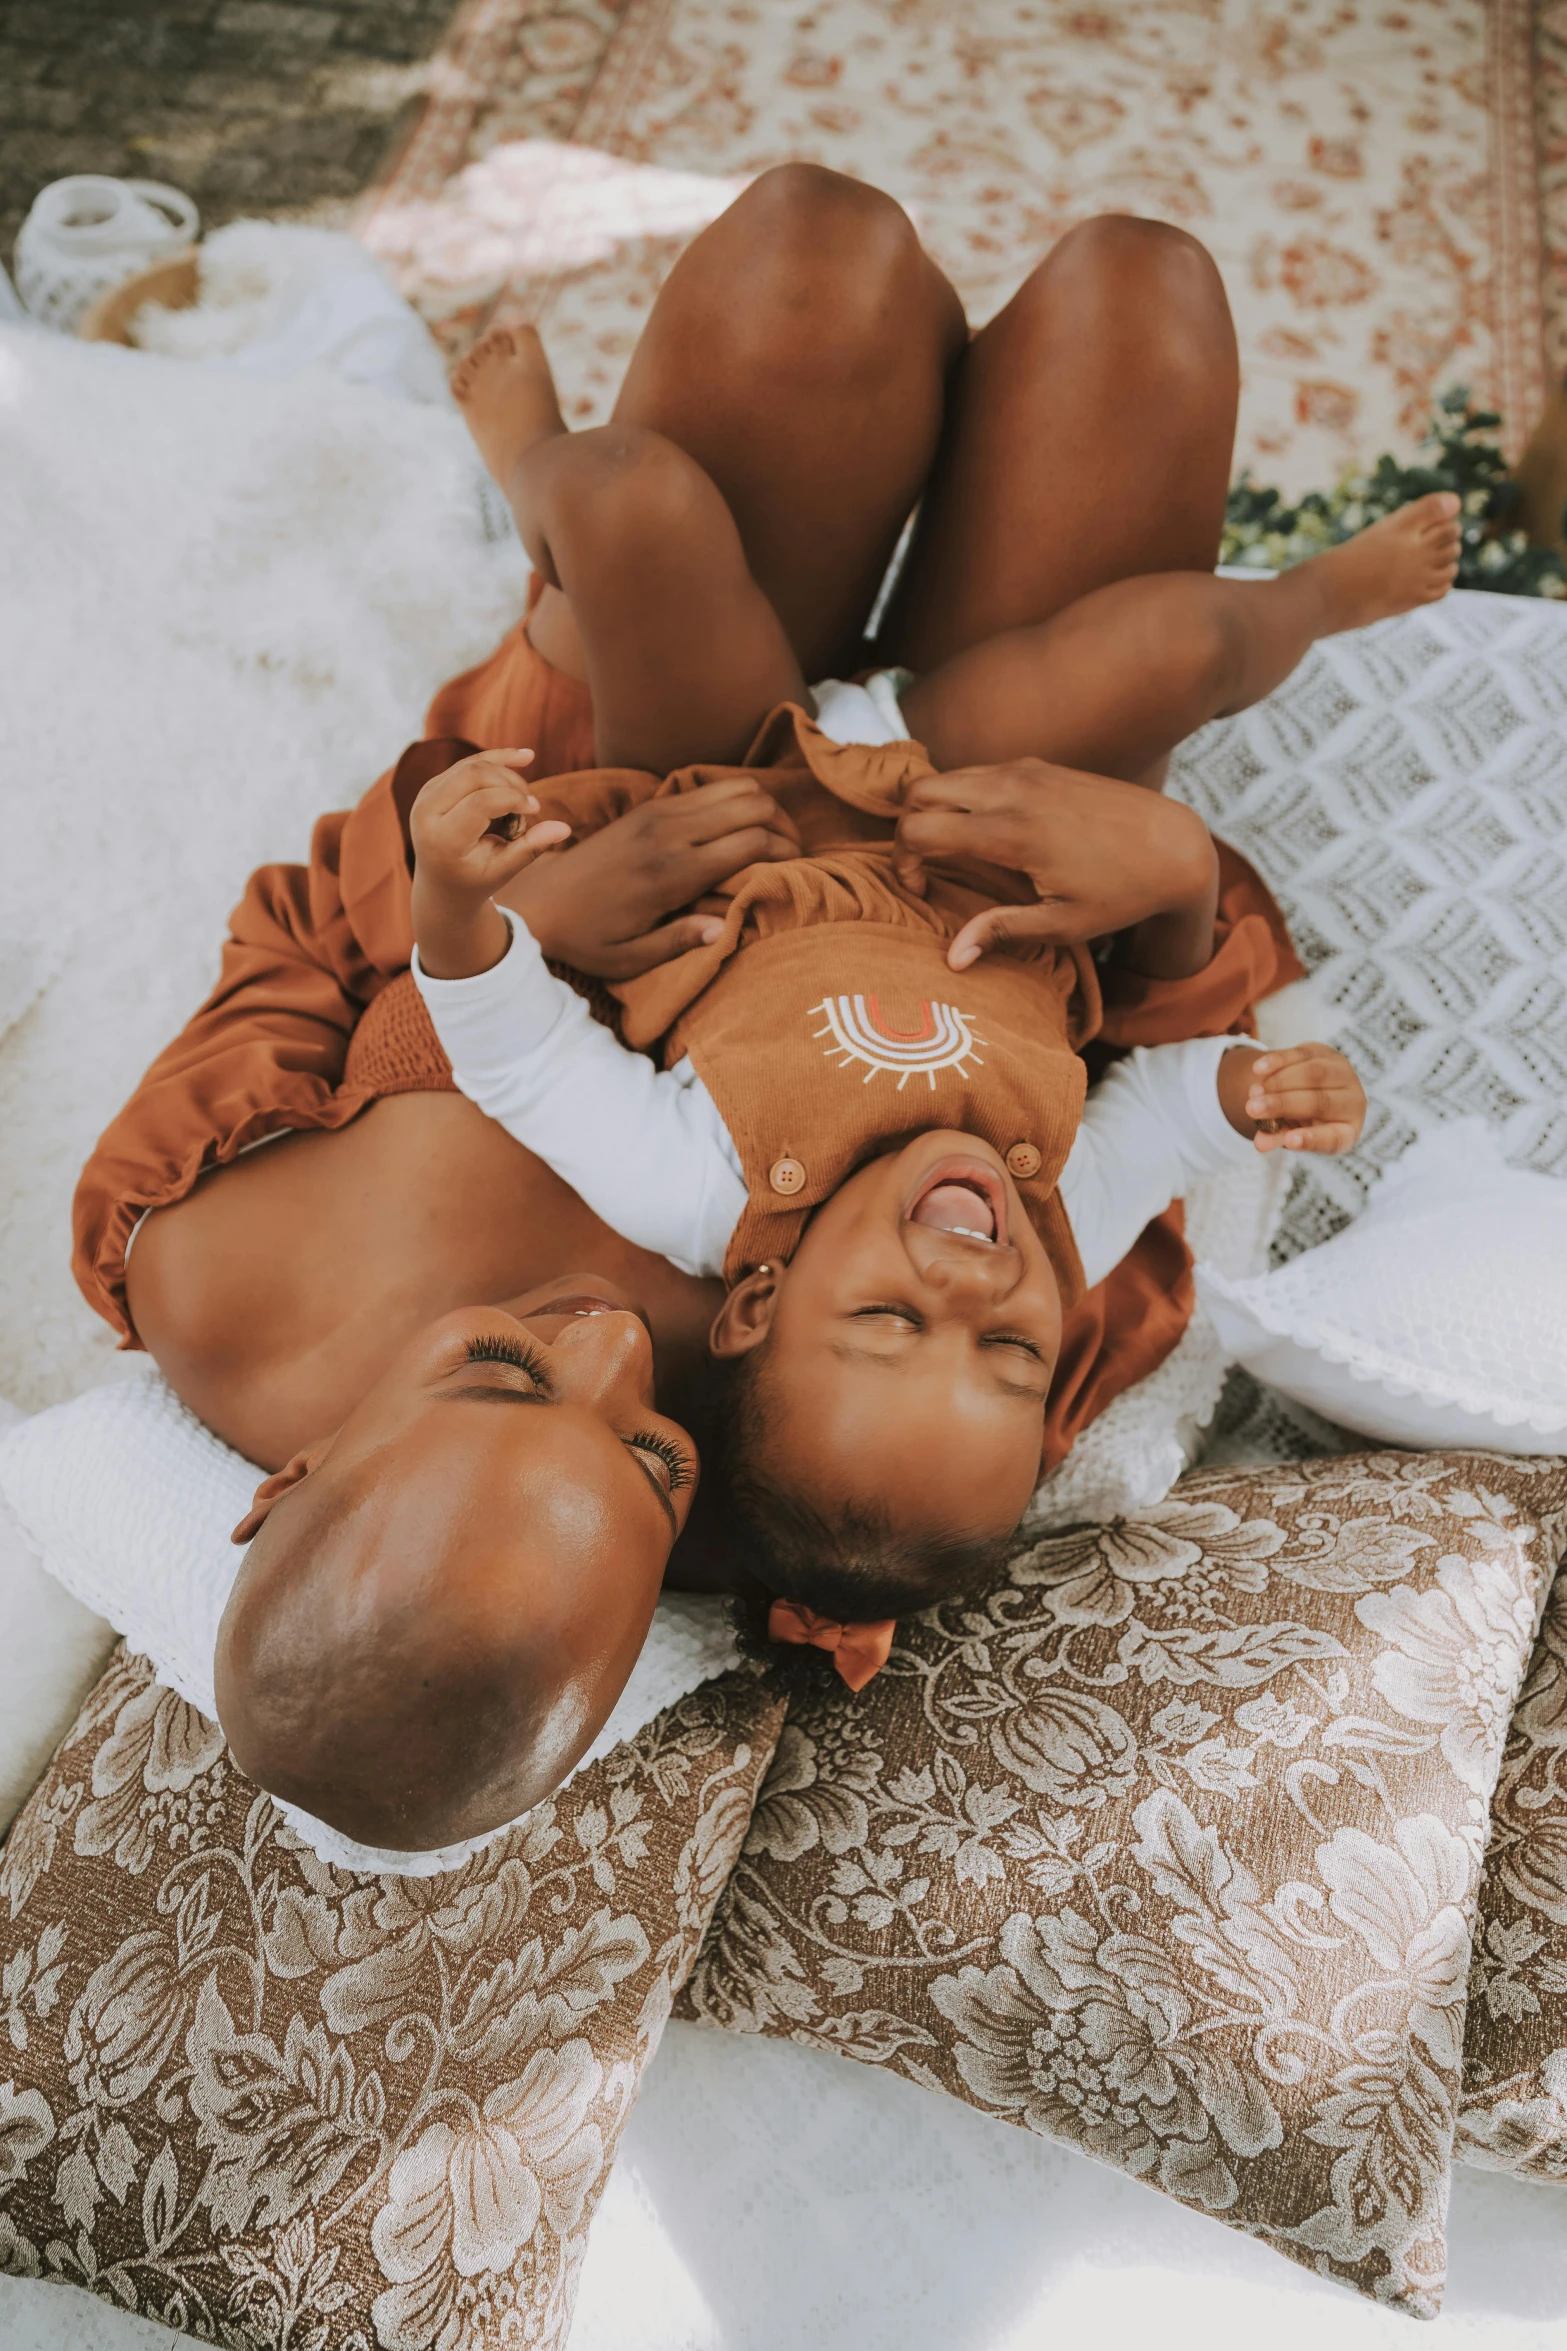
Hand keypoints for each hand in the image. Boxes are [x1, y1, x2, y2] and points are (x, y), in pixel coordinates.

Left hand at [410, 749, 571, 978]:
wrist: (441, 885)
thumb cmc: (475, 881)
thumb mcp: (503, 871)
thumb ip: (530, 848)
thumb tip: (564, 828)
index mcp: (443, 839)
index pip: (480, 802)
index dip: (513, 799)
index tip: (535, 809)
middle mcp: (426, 813)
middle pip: (474, 775)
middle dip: (510, 782)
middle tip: (530, 803)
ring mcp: (425, 796)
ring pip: (472, 765)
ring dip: (506, 773)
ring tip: (525, 794)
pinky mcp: (433, 786)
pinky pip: (467, 764)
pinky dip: (496, 761)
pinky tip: (525, 757)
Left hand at [503, 774, 800, 979]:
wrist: (538, 900)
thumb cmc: (587, 939)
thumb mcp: (631, 958)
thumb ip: (681, 943)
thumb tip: (725, 928)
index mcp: (673, 873)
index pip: (752, 841)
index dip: (786, 850)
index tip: (798, 868)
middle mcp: (670, 834)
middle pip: (753, 803)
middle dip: (785, 824)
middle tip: (794, 850)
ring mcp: (659, 813)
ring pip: (735, 787)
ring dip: (763, 806)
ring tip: (773, 835)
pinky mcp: (648, 806)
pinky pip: (708, 787)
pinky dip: (735, 799)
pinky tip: (739, 825)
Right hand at [892, 760, 1217, 976]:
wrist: (1175, 845)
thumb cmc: (1121, 893)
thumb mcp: (1063, 925)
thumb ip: (1001, 931)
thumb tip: (952, 959)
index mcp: (1012, 833)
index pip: (919, 827)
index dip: (902, 860)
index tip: (923, 889)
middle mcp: (1012, 791)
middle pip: (920, 790)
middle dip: (907, 828)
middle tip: (926, 867)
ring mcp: (1026, 770)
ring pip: (947, 775)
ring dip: (934, 809)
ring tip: (952, 851)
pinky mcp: (1039, 764)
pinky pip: (978, 771)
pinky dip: (962, 796)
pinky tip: (984, 831)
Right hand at [1220, 1042, 1366, 1154]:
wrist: (1312, 1092)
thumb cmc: (1303, 1122)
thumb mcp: (1291, 1134)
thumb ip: (1277, 1138)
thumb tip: (1260, 1144)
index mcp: (1347, 1131)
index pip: (1333, 1138)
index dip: (1312, 1139)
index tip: (1289, 1141)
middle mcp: (1353, 1102)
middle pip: (1319, 1102)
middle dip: (1282, 1104)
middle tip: (1252, 1109)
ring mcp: (1343, 1073)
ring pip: (1312, 1074)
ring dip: (1278, 1082)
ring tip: (1254, 1093)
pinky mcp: (1326, 1053)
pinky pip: (1303, 1054)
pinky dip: (1279, 1060)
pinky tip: (1259, 1069)